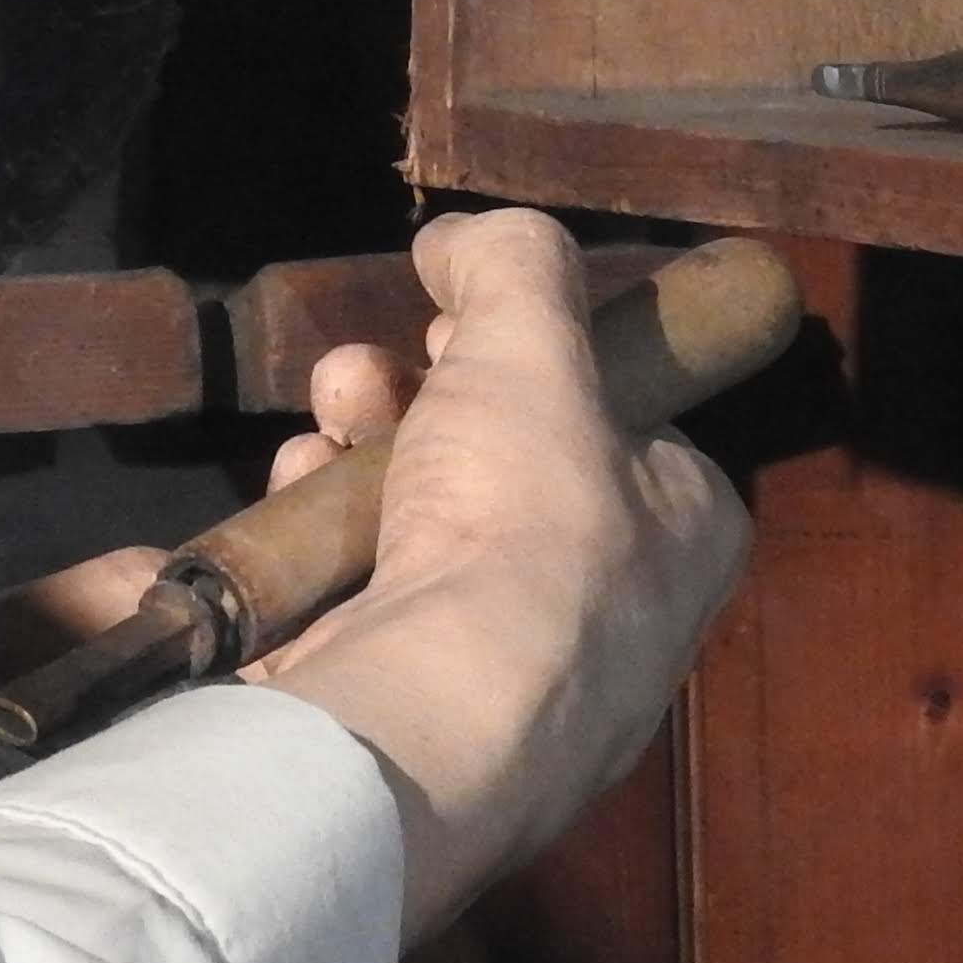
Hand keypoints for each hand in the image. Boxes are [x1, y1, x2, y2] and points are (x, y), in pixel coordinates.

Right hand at [248, 212, 750, 943]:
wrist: (437, 716)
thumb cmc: (525, 522)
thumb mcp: (534, 342)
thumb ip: (514, 264)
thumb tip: (464, 241)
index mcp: (681, 531)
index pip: (614, 418)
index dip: (525, 357)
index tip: (453, 323)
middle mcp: (611, 617)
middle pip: (492, 466)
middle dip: (407, 400)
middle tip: (362, 378)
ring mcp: (504, 682)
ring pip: (411, 531)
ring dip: (345, 463)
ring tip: (316, 444)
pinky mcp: (407, 721)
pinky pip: (352, 605)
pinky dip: (307, 551)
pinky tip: (281, 510)